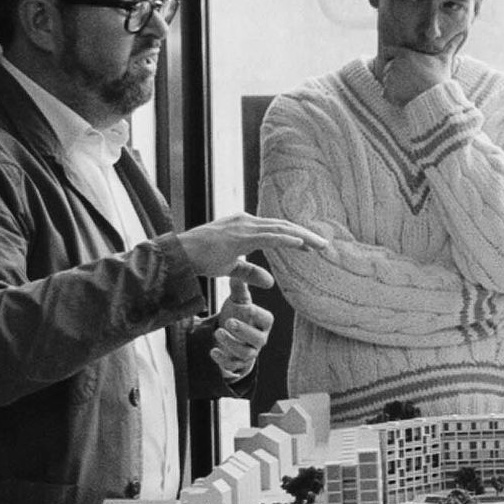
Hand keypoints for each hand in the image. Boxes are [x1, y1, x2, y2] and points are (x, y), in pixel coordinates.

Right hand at [176, 213, 328, 284]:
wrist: (179, 255)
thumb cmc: (200, 259)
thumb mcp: (231, 267)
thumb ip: (251, 272)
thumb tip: (271, 282)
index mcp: (245, 226)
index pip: (276, 229)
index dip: (295, 236)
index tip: (311, 245)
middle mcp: (246, 222)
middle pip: (283, 226)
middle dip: (305, 235)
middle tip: (324, 244)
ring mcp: (243, 226)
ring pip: (280, 230)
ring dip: (302, 237)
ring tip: (320, 245)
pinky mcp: (240, 236)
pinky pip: (269, 237)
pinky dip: (287, 240)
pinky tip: (302, 245)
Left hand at [209, 278, 270, 381]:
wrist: (231, 335)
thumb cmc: (238, 314)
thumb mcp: (238, 300)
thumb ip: (238, 286)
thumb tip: (236, 265)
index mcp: (262, 322)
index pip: (266, 319)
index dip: (256, 314)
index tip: (245, 307)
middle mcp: (259, 339)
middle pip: (258, 339)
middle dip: (244, 331)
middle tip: (229, 322)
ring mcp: (249, 353)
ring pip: (246, 353)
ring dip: (231, 344)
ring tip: (217, 332)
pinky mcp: (237, 363)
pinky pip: (233, 366)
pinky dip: (223, 360)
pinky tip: (213, 352)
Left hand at [373, 47, 450, 106]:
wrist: (436, 97)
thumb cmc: (440, 77)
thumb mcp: (444, 60)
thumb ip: (450, 46)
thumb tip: (461, 35)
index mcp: (404, 54)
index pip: (389, 51)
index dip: (393, 58)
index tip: (401, 65)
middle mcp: (394, 64)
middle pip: (388, 67)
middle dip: (396, 74)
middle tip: (410, 82)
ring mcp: (389, 78)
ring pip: (387, 81)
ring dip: (395, 85)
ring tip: (410, 90)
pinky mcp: (388, 92)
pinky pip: (386, 94)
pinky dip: (393, 97)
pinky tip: (406, 98)